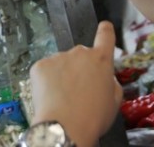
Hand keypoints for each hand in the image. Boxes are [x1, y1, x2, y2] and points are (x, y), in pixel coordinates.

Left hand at [28, 21, 122, 146]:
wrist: (65, 127)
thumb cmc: (94, 117)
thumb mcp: (114, 101)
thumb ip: (111, 83)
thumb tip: (105, 77)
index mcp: (101, 59)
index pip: (105, 35)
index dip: (105, 31)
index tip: (104, 27)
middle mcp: (80, 52)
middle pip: (81, 55)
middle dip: (80, 68)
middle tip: (78, 91)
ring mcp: (58, 57)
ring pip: (61, 64)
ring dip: (62, 75)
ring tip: (63, 99)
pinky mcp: (39, 65)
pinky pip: (45, 71)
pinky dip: (46, 82)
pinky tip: (50, 98)